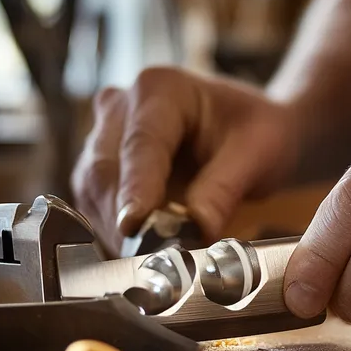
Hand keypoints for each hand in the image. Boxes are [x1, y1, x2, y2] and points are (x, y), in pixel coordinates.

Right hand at [71, 67, 297, 253]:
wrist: (248, 131)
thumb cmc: (254, 131)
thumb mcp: (257, 154)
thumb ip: (223, 190)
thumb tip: (197, 229)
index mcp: (160, 89)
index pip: (140, 145)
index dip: (135, 189)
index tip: (133, 226)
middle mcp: (121, 107)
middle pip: (105, 170)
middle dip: (125, 219)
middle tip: (153, 261)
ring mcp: (104, 137)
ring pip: (93, 191)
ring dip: (116, 231)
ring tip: (151, 261)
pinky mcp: (100, 169)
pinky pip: (95, 206)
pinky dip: (115, 234)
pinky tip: (141, 254)